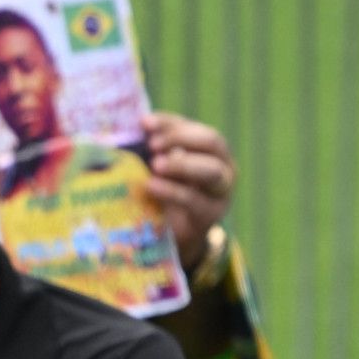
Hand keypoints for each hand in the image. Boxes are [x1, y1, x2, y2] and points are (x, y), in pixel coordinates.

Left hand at [142, 112, 235, 266]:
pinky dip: (172, 191)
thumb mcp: (158, 169)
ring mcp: (221, 191)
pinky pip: (194, 200)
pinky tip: (151, 186)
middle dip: (180, 139)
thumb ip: (152, 151)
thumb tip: (135, 129)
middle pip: (211, 142)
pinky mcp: (210, 215)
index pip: (193, 127)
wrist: (171, 236)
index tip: (144, 124)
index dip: (169, 123)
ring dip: (182, 164)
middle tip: (152, 145)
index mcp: (210, 148)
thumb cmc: (162, 193)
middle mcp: (223, 165)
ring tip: (155, 165)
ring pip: (211, 170)